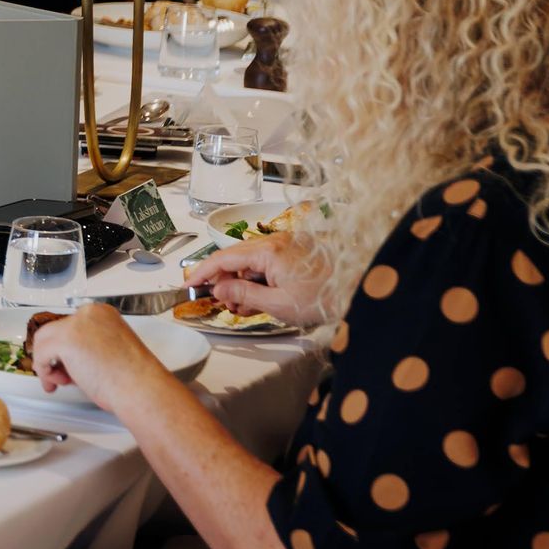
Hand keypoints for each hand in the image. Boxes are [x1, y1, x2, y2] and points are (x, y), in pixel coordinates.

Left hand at [27, 302, 167, 407]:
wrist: (141, 389)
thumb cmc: (132, 379)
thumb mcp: (107, 351)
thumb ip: (86, 346)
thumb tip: (66, 356)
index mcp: (101, 313)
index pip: (69, 325)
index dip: (64, 348)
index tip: (66, 363)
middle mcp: (88, 314)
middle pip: (53, 331)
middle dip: (55, 356)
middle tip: (62, 376)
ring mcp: (76, 324)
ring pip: (43, 341)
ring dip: (47, 364)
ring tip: (61, 382)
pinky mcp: (65, 340)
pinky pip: (40, 354)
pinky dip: (45, 371)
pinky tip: (56, 383)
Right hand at [183, 233, 329, 327]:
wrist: (359, 293)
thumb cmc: (324, 299)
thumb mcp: (277, 303)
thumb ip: (244, 294)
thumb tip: (219, 289)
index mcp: (268, 251)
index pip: (224, 258)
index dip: (203, 271)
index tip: (190, 283)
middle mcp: (275, 242)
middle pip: (236, 258)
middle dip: (224, 280)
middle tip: (220, 302)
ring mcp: (286, 246)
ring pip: (251, 262)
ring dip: (241, 282)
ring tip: (242, 306)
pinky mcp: (295, 253)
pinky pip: (267, 263)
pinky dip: (258, 279)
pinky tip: (257, 298)